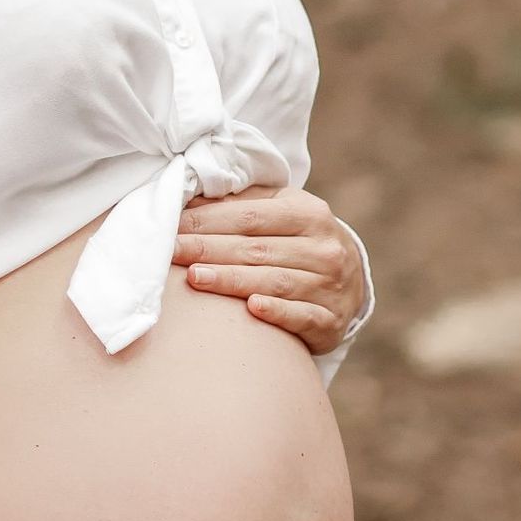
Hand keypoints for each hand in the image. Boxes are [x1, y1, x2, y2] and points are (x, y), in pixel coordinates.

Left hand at [170, 183, 363, 351]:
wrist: (349, 281)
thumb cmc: (300, 239)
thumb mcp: (282, 209)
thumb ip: (243, 203)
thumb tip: (191, 199)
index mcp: (310, 213)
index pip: (250, 217)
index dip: (209, 221)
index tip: (173, 227)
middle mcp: (325, 249)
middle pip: (257, 250)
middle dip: (208, 250)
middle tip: (172, 252)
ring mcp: (330, 286)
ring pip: (274, 282)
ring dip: (231, 281)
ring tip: (194, 278)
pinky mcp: (331, 321)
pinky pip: (302, 316)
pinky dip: (277, 312)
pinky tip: (252, 309)